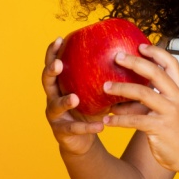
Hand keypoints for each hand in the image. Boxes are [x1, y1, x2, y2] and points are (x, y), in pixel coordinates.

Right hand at [41, 37, 107, 156]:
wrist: (83, 139)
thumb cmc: (91, 110)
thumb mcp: (97, 93)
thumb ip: (107, 78)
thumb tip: (132, 59)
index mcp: (60, 84)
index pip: (53, 64)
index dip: (53, 52)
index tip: (59, 39)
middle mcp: (52, 98)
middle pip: (46, 82)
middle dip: (51, 72)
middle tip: (58, 64)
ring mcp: (55, 116)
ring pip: (55, 106)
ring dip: (65, 102)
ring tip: (74, 98)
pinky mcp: (62, 133)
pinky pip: (74, 129)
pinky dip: (87, 128)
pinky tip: (100, 126)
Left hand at [101, 44, 178, 171]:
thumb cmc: (176, 130)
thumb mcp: (170, 110)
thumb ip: (154, 97)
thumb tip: (125, 87)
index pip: (171, 63)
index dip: (156, 53)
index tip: (140, 46)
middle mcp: (177, 98)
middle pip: (155, 73)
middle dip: (134, 62)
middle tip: (117, 57)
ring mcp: (169, 112)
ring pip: (142, 93)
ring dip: (121, 88)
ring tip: (104, 87)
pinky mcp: (160, 128)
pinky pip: (135, 120)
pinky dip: (119, 120)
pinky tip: (107, 121)